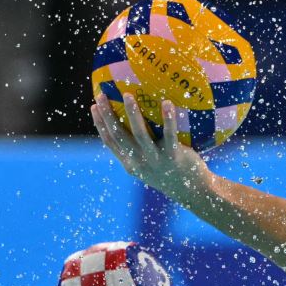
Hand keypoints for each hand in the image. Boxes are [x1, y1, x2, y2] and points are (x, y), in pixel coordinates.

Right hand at [92, 95, 212, 201]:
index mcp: (130, 163)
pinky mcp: (173, 156)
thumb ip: (136, 151)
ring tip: (128, 95)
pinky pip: (169, 134)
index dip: (100, 124)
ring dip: (132, 113)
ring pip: (140, 133)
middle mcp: (139, 161)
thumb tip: (129, 123)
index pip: (110, 141)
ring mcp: (156, 159)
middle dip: (108, 114)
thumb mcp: (147, 166)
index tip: (93, 106)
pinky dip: (167, 118)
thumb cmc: (168, 173)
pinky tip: (166, 103)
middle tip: (102, 95)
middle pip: (119, 135)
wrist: (191, 191)